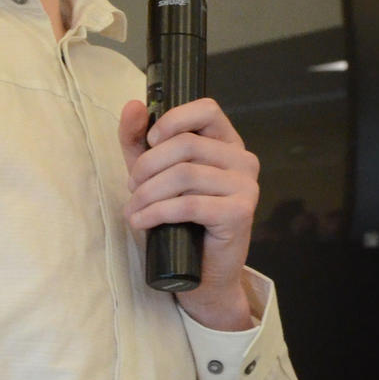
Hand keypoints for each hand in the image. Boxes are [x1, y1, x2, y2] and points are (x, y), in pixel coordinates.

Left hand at [119, 97, 259, 328]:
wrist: (200, 273)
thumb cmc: (178, 221)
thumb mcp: (152, 174)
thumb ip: (138, 140)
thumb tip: (133, 106)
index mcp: (227, 143)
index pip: (207, 109)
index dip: (172, 120)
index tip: (149, 141)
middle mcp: (243, 160)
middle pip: (186, 144)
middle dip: (148, 165)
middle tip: (132, 187)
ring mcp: (246, 186)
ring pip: (184, 174)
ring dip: (147, 193)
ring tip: (134, 209)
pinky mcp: (240, 213)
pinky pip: (189, 204)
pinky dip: (157, 212)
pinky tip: (142, 221)